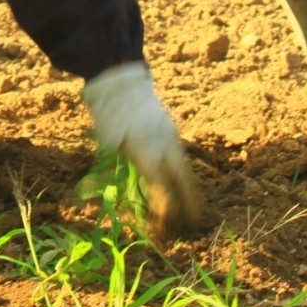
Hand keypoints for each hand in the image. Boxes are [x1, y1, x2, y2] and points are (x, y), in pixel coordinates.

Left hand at [81, 61, 205, 241]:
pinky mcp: (172, 131)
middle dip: (188, 203)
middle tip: (195, 222)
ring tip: (196, 209)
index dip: (165, 206)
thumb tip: (140, 188)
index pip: (160, 186)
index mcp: (148, 152)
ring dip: (189, 190)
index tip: (167, 222)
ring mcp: (171, 137)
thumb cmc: (110, 117)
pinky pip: (181, 158)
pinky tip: (185, 186)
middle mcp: (164, 145)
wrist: (121, 84)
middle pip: (179, 180)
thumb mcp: (112, 146)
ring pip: (184, 169)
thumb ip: (128, 166)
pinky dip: (184, 175)